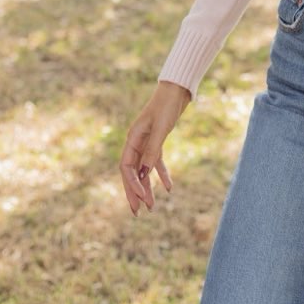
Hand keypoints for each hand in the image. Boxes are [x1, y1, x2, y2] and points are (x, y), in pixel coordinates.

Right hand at [120, 80, 191, 215]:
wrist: (176, 91)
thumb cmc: (166, 106)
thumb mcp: (160, 129)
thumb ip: (152, 150)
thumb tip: (145, 173)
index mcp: (132, 139)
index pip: (127, 167)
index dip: (132, 184)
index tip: (142, 199)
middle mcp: (136, 142)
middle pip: (132, 173)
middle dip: (134, 193)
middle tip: (137, 213)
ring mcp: (146, 143)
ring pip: (143, 171)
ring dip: (147, 188)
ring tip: (152, 207)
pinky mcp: (157, 142)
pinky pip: (156, 163)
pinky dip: (161, 175)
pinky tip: (169, 188)